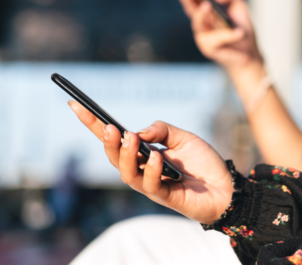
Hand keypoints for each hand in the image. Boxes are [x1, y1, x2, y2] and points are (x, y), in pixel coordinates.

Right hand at [69, 101, 234, 224]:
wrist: (226, 187)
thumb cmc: (204, 163)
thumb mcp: (183, 137)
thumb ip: (161, 130)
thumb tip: (137, 131)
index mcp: (144, 153)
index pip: (114, 138)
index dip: (93, 124)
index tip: (75, 105)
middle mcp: (143, 169)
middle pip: (114, 157)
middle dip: (107, 142)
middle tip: (109, 127)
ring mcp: (152, 184)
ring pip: (127, 173)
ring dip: (126, 155)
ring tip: (129, 139)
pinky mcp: (165, 196)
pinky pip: (152, 184)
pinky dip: (152, 170)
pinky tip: (158, 158)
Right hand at [161, 0, 262, 71]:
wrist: (250, 53)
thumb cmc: (241, 30)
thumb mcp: (239, 6)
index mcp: (203, 11)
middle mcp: (200, 23)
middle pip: (187, 6)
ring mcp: (202, 37)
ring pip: (199, 24)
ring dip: (201, 14)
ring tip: (207, 5)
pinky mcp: (210, 50)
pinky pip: (218, 40)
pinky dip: (229, 36)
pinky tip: (239, 33)